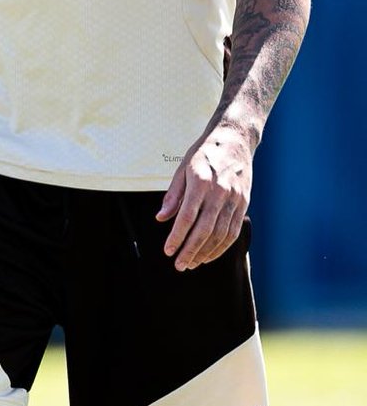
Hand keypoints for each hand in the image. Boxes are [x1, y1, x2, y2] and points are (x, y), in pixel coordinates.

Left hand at [156, 127, 252, 270]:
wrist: (235, 140)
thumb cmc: (205, 153)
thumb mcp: (182, 168)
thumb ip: (173, 195)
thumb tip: (161, 218)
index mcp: (200, 181)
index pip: (187, 217)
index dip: (177, 237)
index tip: (168, 250)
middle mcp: (219, 192)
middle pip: (204, 230)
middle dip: (190, 251)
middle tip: (179, 265)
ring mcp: (234, 199)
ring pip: (220, 235)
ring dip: (206, 253)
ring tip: (192, 263)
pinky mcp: (243, 203)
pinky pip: (233, 231)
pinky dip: (222, 247)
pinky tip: (210, 254)